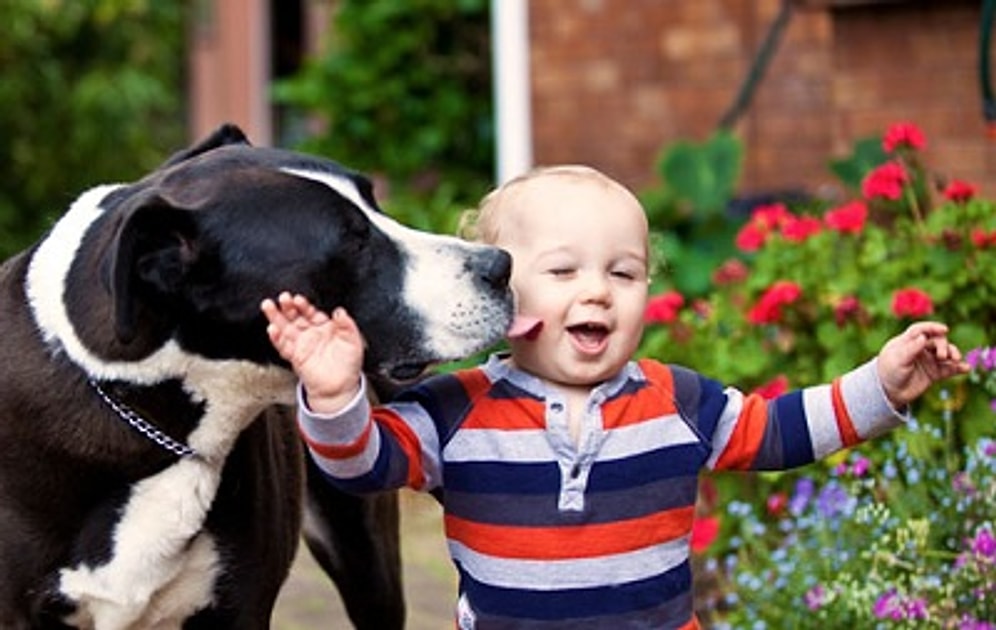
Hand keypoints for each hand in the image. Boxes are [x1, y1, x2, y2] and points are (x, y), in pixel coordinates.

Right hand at [261, 292, 363, 413]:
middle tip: (283, 298)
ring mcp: (302, 345)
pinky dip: (277, 338)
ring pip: (286, 328)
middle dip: (288, 307)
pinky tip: (272, 329)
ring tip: (268, 306)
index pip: (311, 312)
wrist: (340, 387)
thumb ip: (347, 325)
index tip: (298, 299)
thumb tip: (339, 311)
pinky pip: (284, 346)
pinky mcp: (295, 357)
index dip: (304, 305)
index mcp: (324, 327)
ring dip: (276, 317)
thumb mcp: (353, 340)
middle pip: (296, 317)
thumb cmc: (348, 364)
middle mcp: (311, 334)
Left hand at [877, 321, 969, 408]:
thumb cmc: (888, 372)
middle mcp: (919, 349)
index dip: (932, 328)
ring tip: (956, 360)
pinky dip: (958, 368)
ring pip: (945, 354)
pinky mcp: (934, 373)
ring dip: (953, 355)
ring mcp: (928, 361)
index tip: (945, 330)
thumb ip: (911, 349)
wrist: (888, 393)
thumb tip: (923, 337)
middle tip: (943, 356)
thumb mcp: (898, 360)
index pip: (921, 330)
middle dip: (943, 346)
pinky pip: (949, 369)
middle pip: (936, 341)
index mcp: (907, 342)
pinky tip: (965, 368)